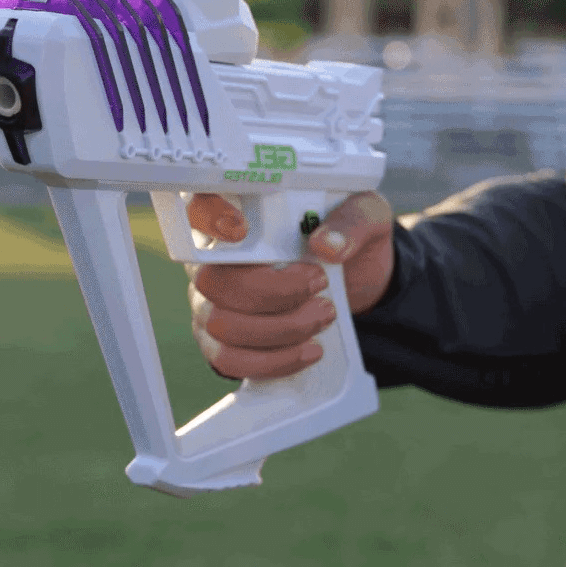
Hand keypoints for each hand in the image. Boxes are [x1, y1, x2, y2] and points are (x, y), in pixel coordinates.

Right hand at [184, 191, 395, 381]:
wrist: (357, 277)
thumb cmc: (348, 235)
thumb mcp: (366, 215)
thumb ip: (352, 222)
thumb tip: (327, 245)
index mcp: (241, 214)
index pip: (199, 206)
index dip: (209, 218)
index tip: (241, 230)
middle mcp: (215, 258)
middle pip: (212, 280)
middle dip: (272, 292)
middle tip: (320, 285)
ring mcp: (212, 302)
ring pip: (222, 324)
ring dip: (280, 329)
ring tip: (324, 316)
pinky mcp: (223, 341)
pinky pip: (230, 359)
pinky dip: (273, 361)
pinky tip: (309, 350)